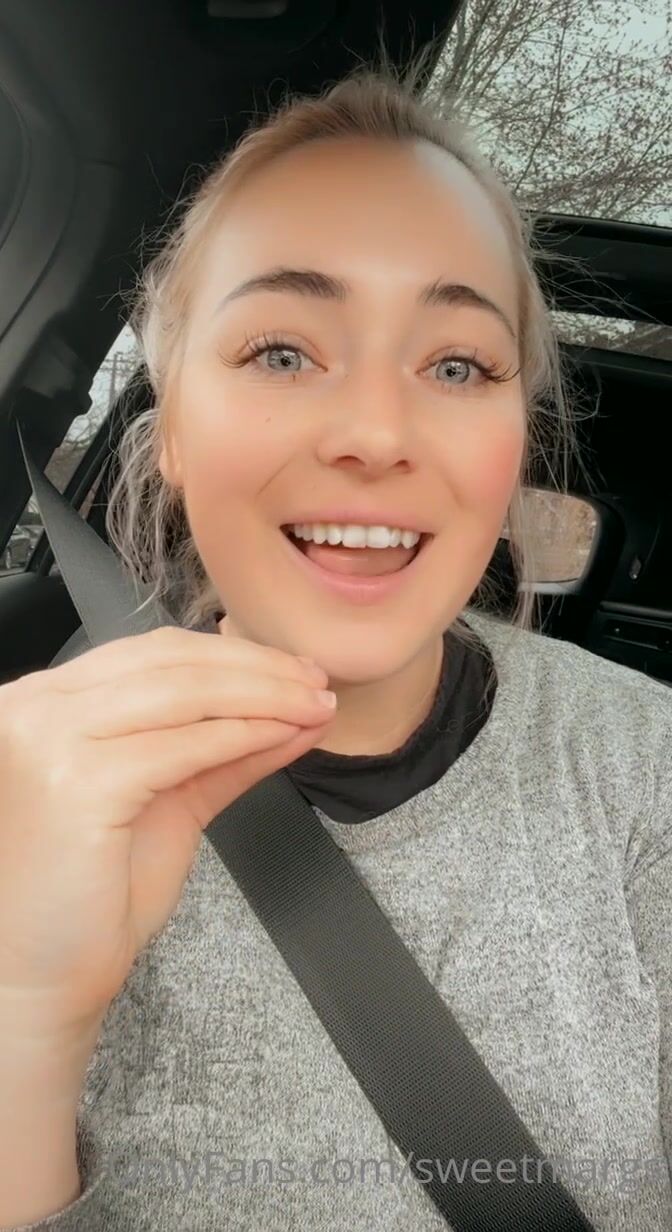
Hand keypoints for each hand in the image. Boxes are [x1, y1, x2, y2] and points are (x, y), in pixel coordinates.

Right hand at [0, 626, 335, 1034]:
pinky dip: (241, 736)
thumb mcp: (169, 800)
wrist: (39, 978)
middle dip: (257, 669)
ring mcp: (49, 740)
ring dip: (261, 695)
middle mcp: (34, 707)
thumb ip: (226, 750)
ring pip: (181, 694)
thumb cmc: (88, 897)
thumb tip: (299, 711)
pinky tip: (282, 736)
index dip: (232, 656)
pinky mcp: (77, 782)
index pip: (152, 653)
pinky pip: (181, 747)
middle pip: (168, 662)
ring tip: (312, 706)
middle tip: (317, 684)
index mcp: (46, 701)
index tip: (295, 671)